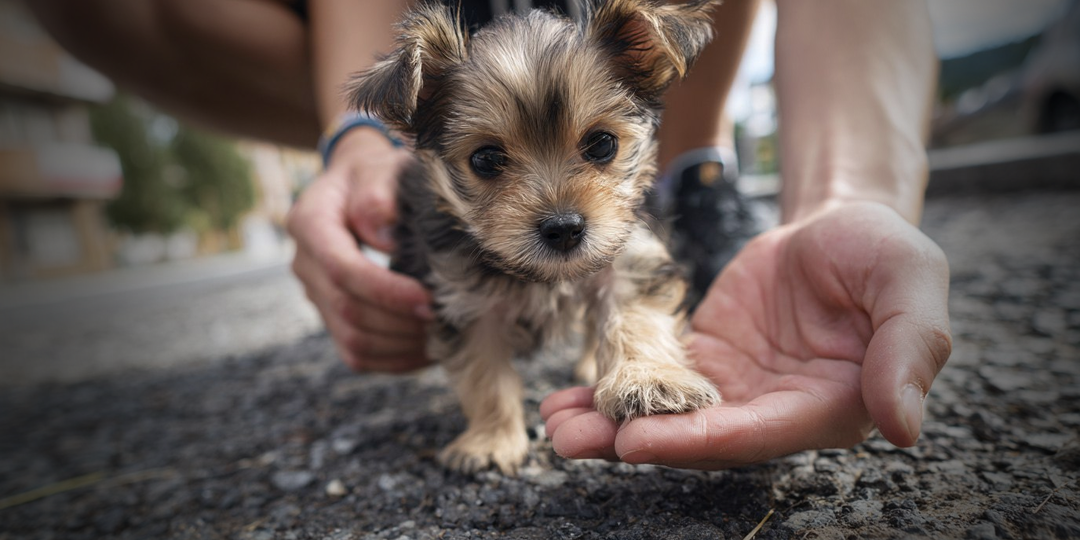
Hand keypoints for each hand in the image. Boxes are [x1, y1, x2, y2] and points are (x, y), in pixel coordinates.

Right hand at [287, 128, 433, 371]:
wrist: (358, 184)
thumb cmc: (376, 174)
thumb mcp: (379, 168)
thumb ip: (378, 195)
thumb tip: (386, 239)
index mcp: (309, 222)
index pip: (341, 269)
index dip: (385, 291)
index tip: (428, 299)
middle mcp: (305, 264)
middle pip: (346, 310)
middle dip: (399, 321)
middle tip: (446, 318)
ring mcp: (316, 294)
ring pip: (352, 340)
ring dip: (400, 345)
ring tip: (442, 336)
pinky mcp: (332, 316)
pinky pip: (357, 354)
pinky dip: (395, 359)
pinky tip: (428, 348)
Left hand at [541, 202, 951, 467]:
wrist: (841, 222)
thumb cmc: (883, 251)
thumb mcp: (911, 284)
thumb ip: (909, 351)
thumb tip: (903, 427)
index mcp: (828, 406)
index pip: (757, 434)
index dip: (698, 440)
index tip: (638, 440)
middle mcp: (775, 409)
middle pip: (701, 436)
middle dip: (636, 440)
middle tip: (573, 438)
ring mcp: (737, 388)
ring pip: (671, 417)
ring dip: (612, 425)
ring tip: (558, 422)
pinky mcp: (707, 361)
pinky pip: (657, 380)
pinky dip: (614, 389)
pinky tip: (569, 396)